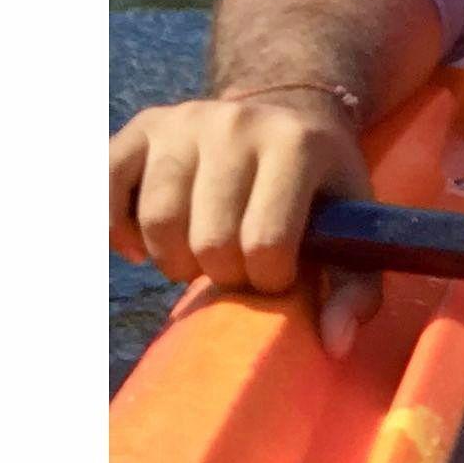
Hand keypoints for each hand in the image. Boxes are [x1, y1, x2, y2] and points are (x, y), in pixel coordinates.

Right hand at [109, 91, 385, 356]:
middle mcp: (239, 122)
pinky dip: (119, 230)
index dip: (268, 278)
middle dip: (222, 274)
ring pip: (158, 220)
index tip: (277, 274)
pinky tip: (143, 243)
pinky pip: (107, 189)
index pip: (266, 242)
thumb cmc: (320, 189)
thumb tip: (336, 344)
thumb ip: (356, 290)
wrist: (285, 118)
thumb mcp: (354, 228)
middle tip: (235, 268)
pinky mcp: (143, 127)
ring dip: (173, 260)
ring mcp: (186, 120)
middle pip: (209, 238)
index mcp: (299, 144)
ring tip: (198, 255)